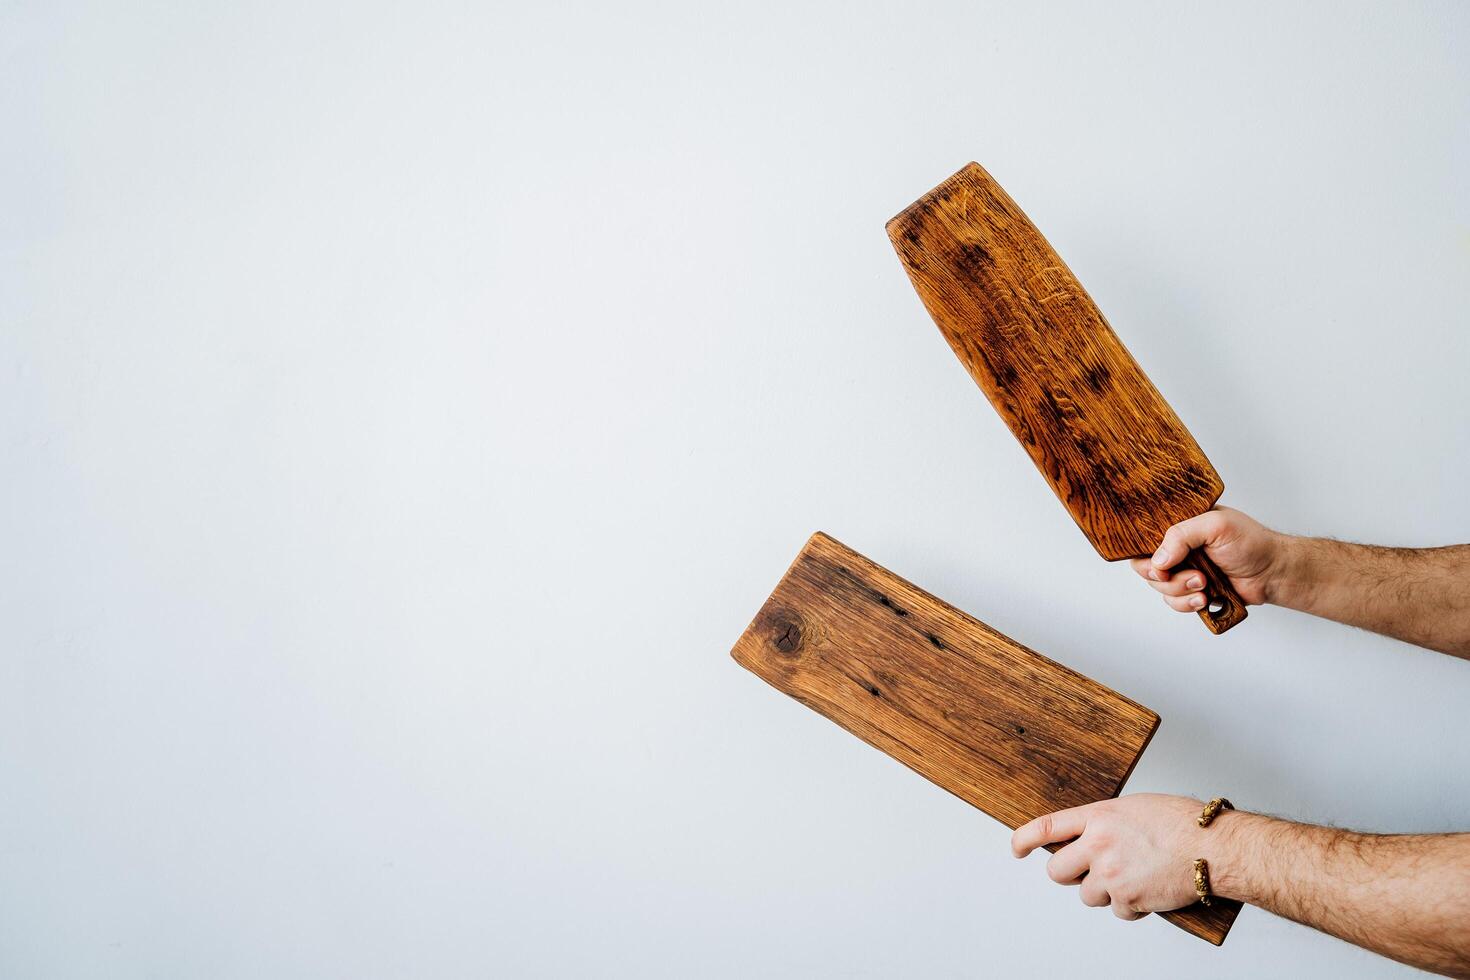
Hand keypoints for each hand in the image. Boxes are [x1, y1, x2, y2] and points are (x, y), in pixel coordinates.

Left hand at [1010, 794, 1215, 918]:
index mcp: (1098, 816)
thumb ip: (1105, 823)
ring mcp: (1111, 874)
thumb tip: (1088, 838)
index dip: (1024, 839)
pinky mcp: (1128, 899)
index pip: (1047, 827)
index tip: (1016, 848)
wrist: (1213, 847)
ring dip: (1104, 892)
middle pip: (1057, 872)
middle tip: (1089, 873)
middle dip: (1069, 876)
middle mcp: (1098, 845)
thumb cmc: (1182, 823)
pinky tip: (1149, 889)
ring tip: (1133, 877)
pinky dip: (1131, 906)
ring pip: (1087, 895)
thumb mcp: (1134, 809)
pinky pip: (1117, 911)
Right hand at [1129, 506, 1285, 611]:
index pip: (1145, 540)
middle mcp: (1178, 549)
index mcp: (1179, 527)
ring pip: (1160, 589)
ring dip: (1180, 591)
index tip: (1161, 567)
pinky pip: (1174, 603)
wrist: (1273, 573)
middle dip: (1165, 578)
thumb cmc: (1250, 543)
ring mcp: (1184, 571)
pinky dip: (1187, 604)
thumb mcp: (1215, 525)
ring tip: (1204, 584)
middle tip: (1192, 576)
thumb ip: (1181, 535)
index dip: (1146, 556)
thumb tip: (1158, 561)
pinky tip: (1205, 598)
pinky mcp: (1192, 592)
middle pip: (1146, 568)